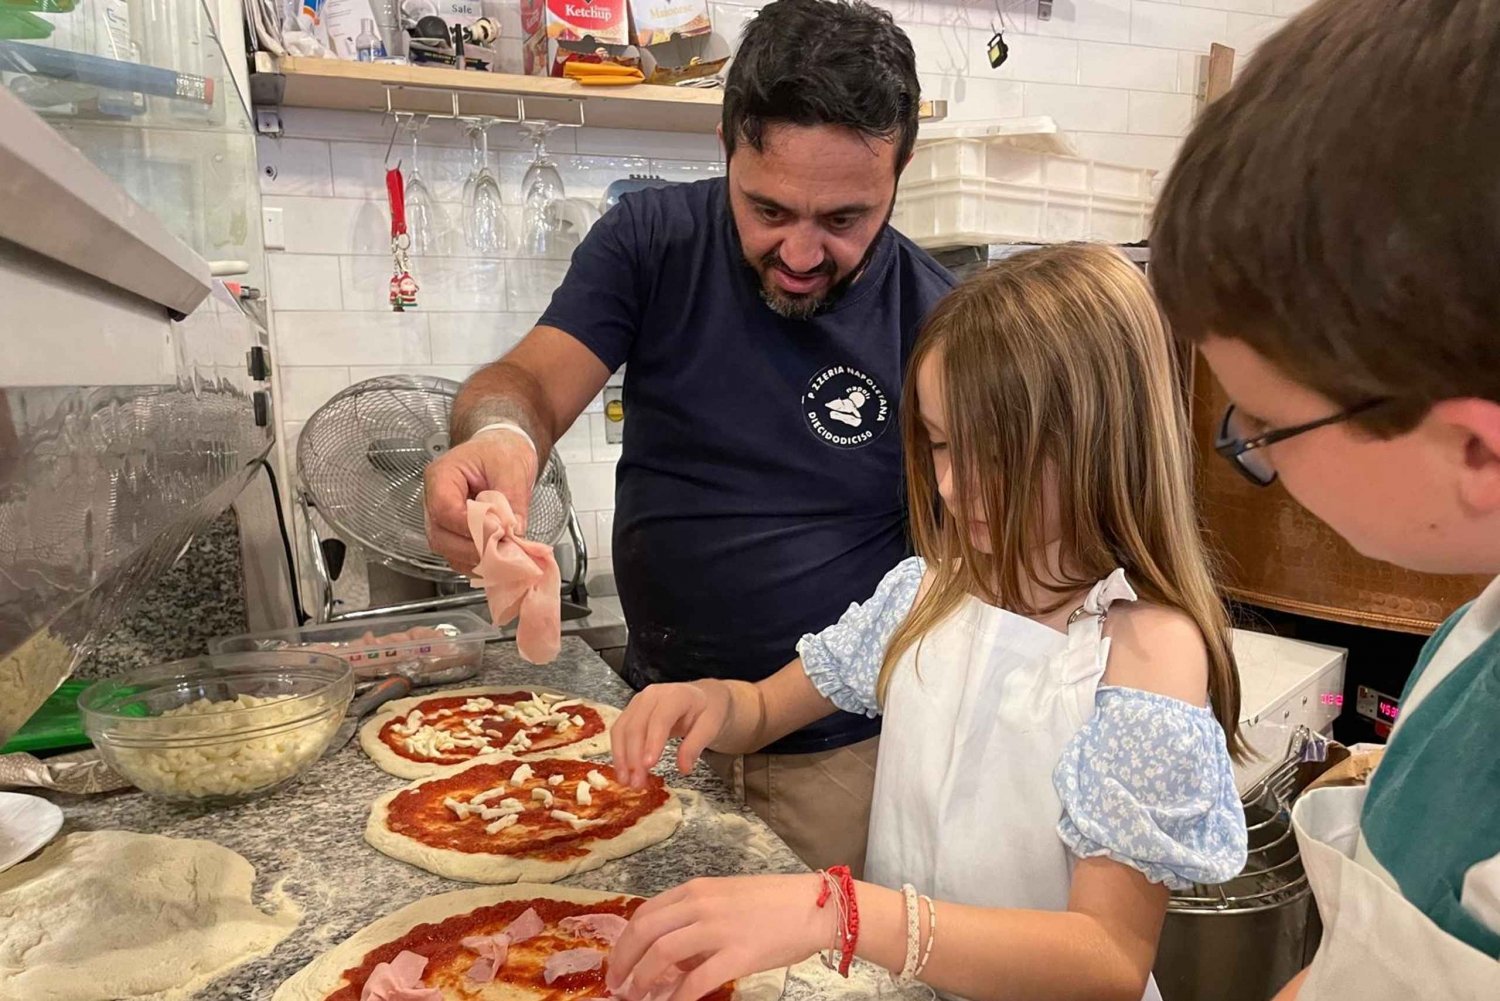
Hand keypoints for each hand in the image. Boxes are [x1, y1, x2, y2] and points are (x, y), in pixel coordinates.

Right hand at [422, 431, 538, 573]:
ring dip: (476, 559)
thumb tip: (512, 531)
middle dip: (473, 548)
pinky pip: (458, 555)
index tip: (498, 532)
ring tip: (505, 556)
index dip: (470, 526)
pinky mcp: (453, 533)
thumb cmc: (502, 452)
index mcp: (442, 475)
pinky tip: (499, 560)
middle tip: (504, 550)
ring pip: (447, 550)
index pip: (444, 508)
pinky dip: (477, 562)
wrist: (503, 452)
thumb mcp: (512, 468)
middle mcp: (434, 498)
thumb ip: (511, 499)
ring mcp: (441, 519)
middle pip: (440, 535)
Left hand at [607, 875, 831, 1000]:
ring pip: (663, 954)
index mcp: (696, 890)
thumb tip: (670, 957)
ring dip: (643, 979)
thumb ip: (695, 920)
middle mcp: (701, 904)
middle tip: (617, 984)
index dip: (625, 942)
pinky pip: (697, 981)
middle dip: (624, 961)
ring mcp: (718, 929)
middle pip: (645, 932)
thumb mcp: (725, 899)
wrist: (816, 906)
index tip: (618, 962)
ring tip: (636, 997)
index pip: (645, 913)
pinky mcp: (738, 955)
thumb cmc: (773, 902)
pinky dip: (678, 998)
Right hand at [610, 682, 730, 787]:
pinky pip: (618, 732)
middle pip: (636, 726)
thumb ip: (696, 745)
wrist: (701, 697)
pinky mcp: (630, 712)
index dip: (652, 742)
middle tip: (637, 784)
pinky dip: (618, 753)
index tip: (649, 765)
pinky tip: (623, 772)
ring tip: (627, 782)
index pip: (660, 719)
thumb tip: (684, 768)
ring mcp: (637, 703)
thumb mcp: (711, 726)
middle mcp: (651, 696)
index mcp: (674, 695)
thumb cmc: (707, 711)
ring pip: (622, 730)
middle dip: (634, 757)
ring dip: (622, 758)